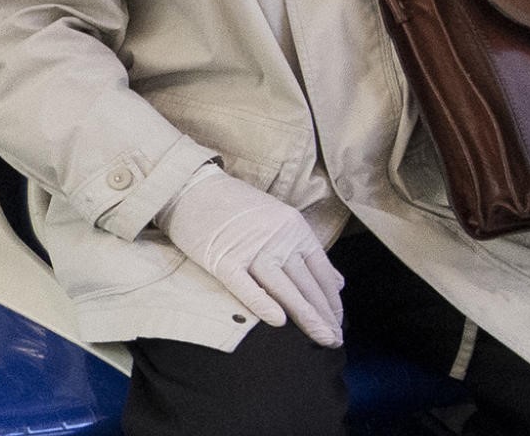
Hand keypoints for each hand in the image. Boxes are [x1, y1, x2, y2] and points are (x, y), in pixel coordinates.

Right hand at [160, 165, 344, 346]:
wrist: (192, 188)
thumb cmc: (236, 206)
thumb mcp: (279, 219)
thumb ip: (307, 251)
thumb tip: (337, 282)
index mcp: (294, 227)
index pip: (322, 272)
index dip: (332, 301)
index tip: (338, 324)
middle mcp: (278, 238)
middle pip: (307, 284)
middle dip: (325, 315)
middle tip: (336, 341)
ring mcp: (251, 248)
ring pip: (285, 288)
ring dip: (307, 317)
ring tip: (322, 339)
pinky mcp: (223, 259)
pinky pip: (246, 286)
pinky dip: (263, 303)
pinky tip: (279, 321)